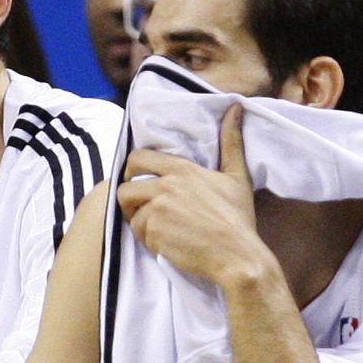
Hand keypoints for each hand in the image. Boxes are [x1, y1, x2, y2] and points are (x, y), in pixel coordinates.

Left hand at [118, 105, 265, 286]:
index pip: (138, 157)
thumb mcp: (237, 176)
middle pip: (124, 188)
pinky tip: (167, 244)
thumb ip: (230, 142)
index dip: (131, 169)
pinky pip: (138, 234)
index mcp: (183, 170)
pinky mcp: (154, 233)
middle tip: (140, 208)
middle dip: (128, 199)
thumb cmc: (238, 218)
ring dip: (139, 222)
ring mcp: (158, 210)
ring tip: (158, 228)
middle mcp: (166, 186)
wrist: (237, 255)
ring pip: (131, 213)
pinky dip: (148, 241)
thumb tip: (235, 107)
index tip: (137, 180)